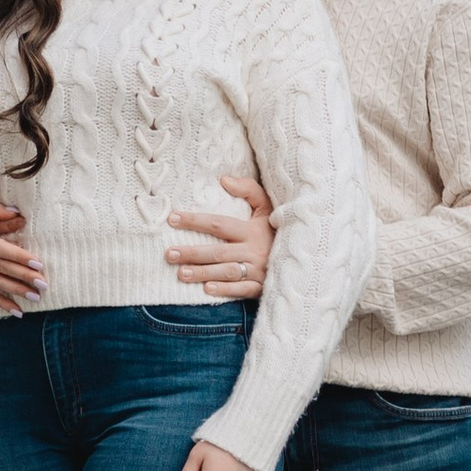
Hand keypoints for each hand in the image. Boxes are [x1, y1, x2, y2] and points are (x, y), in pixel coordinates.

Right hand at [0, 198, 44, 309]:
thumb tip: (16, 211)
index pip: (2, 249)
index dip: (21, 257)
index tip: (39, 263)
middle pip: (3, 268)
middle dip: (25, 277)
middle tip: (45, 284)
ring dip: (18, 291)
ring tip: (36, 297)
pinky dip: (1, 304)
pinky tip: (17, 312)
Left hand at [167, 172, 273, 300]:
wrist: (302, 256)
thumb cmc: (277, 228)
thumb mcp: (268, 206)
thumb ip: (248, 189)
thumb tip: (223, 179)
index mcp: (252, 230)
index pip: (219, 224)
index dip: (195, 221)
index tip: (172, 219)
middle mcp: (254, 250)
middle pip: (218, 251)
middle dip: (192, 253)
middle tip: (169, 254)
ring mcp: (258, 270)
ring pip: (227, 272)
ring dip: (203, 273)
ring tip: (181, 273)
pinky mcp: (262, 287)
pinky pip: (242, 290)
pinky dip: (225, 290)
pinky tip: (207, 290)